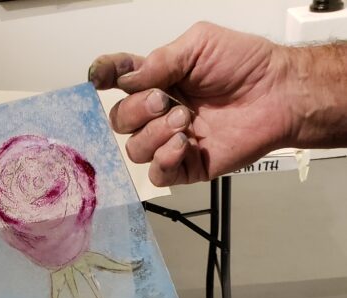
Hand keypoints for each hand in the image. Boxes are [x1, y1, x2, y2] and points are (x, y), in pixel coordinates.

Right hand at [89, 22, 292, 183]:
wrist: (275, 95)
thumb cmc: (245, 65)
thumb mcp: (198, 45)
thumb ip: (159, 61)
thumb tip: (126, 80)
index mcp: (159, 79)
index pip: (119, 80)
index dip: (104, 77)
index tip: (100, 77)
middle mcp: (160, 112)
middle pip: (120, 121)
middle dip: (137, 110)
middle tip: (166, 100)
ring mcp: (172, 140)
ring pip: (135, 149)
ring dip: (154, 134)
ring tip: (185, 121)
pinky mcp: (187, 166)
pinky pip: (158, 174)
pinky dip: (164, 159)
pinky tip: (184, 144)